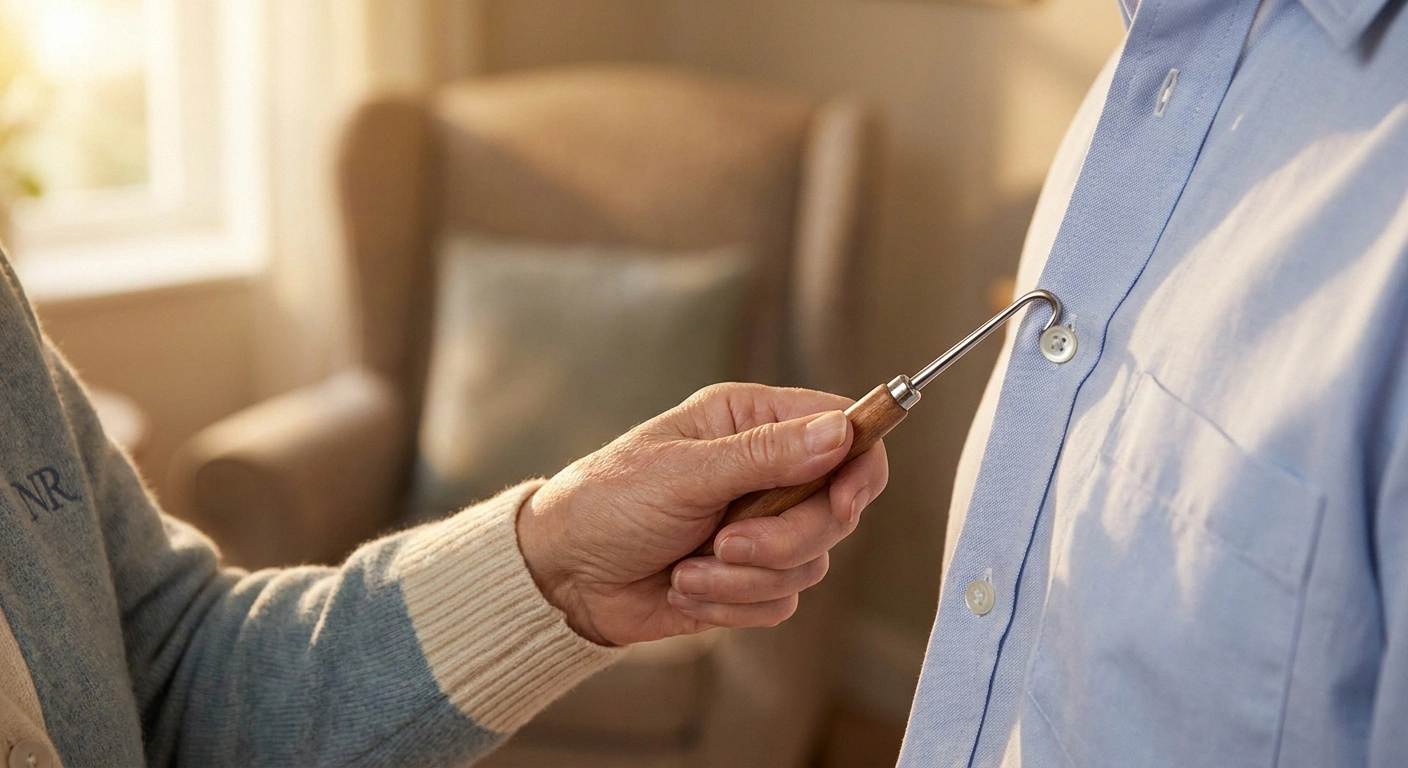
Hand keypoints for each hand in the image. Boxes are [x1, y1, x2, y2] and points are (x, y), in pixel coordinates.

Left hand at [516, 382, 888, 645]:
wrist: (561, 575)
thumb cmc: (607, 502)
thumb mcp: (683, 472)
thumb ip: (765, 455)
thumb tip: (841, 433)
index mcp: (751, 422)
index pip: (844, 430)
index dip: (858, 465)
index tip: (842, 502)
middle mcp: (766, 470)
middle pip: (837, 508)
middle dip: (785, 538)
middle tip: (727, 543)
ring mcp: (761, 527)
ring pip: (811, 562)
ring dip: (744, 578)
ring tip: (686, 569)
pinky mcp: (750, 579)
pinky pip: (781, 602)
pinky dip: (731, 604)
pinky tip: (683, 588)